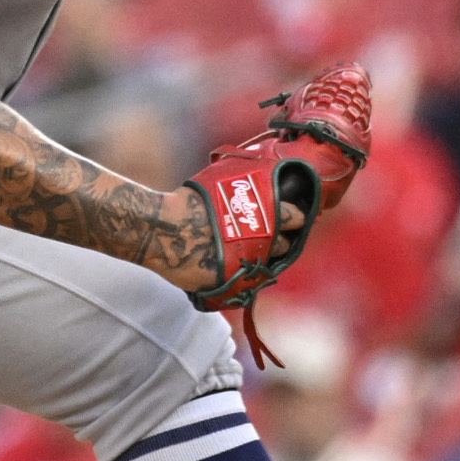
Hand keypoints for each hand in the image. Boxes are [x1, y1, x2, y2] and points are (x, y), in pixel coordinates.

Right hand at [146, 184, 307, 294]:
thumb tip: (261, 177)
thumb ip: (246, 185)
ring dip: (262, 259)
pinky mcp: (232, 283)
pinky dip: (243, 276)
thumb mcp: (222, 181)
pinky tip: (234, 267)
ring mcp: (248, 263)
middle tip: (272, 238)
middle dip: (282, 242)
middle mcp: (261, 240)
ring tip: (249, 252)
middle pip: (286, 245)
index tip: (295, 218)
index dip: (296, 217)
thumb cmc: (188, 201)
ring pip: (268, 267)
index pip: (295, 216)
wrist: (163, 229)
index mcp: (262, 213)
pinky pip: (247, 283)